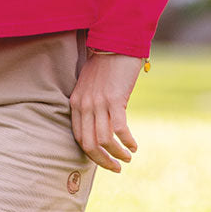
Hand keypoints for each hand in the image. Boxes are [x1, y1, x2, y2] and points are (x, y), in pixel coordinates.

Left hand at [69, 52, 143, 172]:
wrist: (115, 43)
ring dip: (117, 154)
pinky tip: (134, 145)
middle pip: (88, 144)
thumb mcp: (90, 86)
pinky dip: (127, 142)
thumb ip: (90, 106)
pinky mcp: (114, 99)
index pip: (78, 137)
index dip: (91, 154)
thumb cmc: (105, 66)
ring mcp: (98, 102)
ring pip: (104, 140)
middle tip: (116, 168)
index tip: (104, 161)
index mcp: (75, 102)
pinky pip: (120, 129)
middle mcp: (84, 104)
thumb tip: (100, 128)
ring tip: (128, 157)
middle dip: (103, 161)